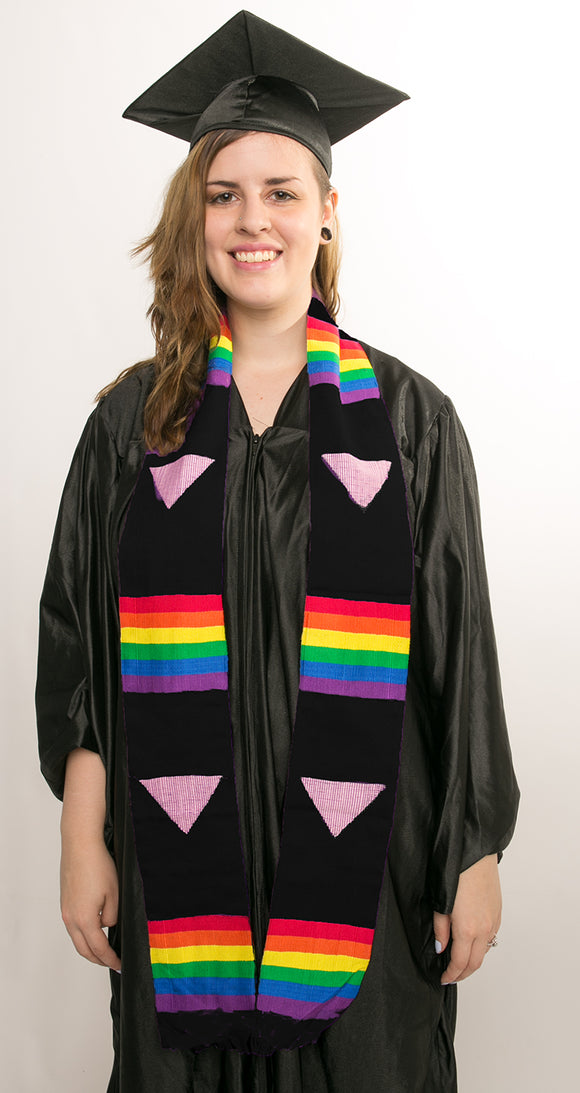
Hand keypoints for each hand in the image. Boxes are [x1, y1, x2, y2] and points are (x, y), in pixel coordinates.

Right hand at [60, 835, 120, 971]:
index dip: (111, 959)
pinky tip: (94, 929)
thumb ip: (112, 916)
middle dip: (98, 959)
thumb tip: (107, 925)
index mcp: (84, 920)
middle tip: (112, 962)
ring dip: (89, 947)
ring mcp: (65, 910)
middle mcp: (70, 918)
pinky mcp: (65, 902)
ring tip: (104, 949)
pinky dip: (83, 934)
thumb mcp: (115, 894)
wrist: (80, 845)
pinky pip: (73, 926)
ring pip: (76, 938)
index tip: (120, 965)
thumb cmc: (98, 865)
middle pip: (84, 949)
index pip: (99, 948)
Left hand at [433, 854, 501, 984]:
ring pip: (485, 951)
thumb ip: (441, 929)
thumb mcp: (439, 903)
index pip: (460, 963)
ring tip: (460, 962)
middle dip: (463, 973)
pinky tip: (472, 943)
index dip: (451, 974)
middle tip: (451, 976)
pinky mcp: (498, 912)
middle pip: (476, 963)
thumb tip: (441, 948)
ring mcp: (494, 921)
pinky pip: (492, 937)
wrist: (474, 853)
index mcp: (468, 929)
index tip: (443, 978)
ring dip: (473, 961)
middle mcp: (484, 929)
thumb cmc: (455, 873)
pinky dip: (482, 946)